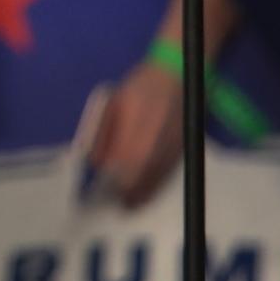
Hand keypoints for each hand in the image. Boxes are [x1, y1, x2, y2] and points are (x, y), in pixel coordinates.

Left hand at [89, 58, 183, 206]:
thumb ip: (104, 133)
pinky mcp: (184, 151)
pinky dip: (155, 187)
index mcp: (139, 128)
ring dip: (141, 195)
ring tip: (126, 205)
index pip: (124, 165)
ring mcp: (174, 148)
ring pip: (156, 180)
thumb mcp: (114, 103)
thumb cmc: (141, 86)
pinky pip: (168, 176)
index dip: (113, 182)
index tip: (100, 193)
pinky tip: (144, 193)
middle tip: (111, 204)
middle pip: (141, 177)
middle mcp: (158, 143)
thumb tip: (95, 162)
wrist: (178, 75)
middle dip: (125, 194)